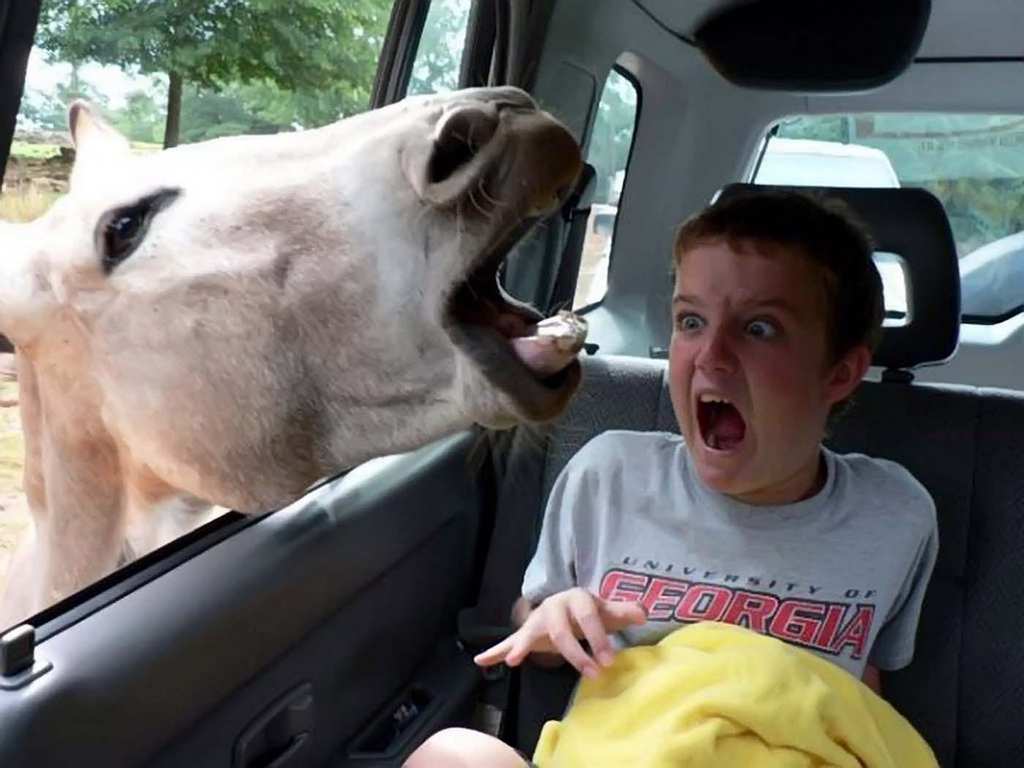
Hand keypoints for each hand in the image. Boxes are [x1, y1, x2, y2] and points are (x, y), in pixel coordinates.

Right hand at [473, 588, 646, 678]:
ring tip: (514, 660)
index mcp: (576, 598)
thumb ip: (623, 611)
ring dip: (523, 647)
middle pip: (561, 630)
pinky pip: (508, 642)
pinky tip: (481, 659)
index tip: (609, 660)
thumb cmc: (589, 611)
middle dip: (576, 652)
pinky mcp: (525, 633)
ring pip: (530, 634)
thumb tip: (643, 613)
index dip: (598, 637)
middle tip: (593, 673)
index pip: (587, 615)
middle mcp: (553, 607)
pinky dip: (495, 651)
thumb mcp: (607, 610)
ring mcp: (536, 620)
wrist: (567, 605)